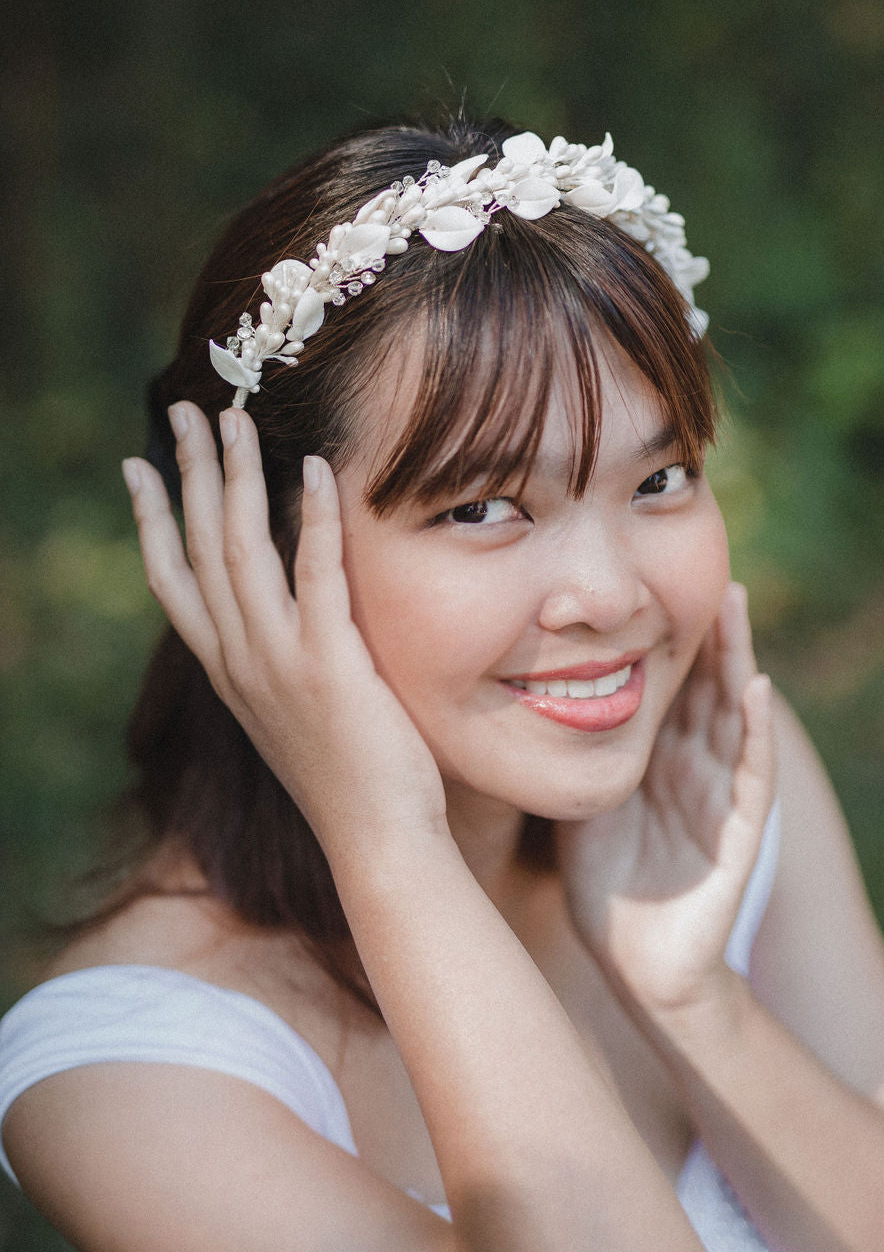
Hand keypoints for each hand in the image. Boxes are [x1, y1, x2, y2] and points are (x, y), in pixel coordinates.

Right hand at [122, 402, 448, 857]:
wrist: (376, 840)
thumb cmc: (349, 778)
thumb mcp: (294, 713)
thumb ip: (281, 660)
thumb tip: (291, 616)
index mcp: (227, 672)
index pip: (171, 582)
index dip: (152, 520)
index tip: (139, 466)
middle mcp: (238, 662)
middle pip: (200, 548)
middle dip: (190, 474)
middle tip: (186, 411)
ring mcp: (277, 662)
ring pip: (241, 550)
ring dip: (236, 477)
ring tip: (237, 419)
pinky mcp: (328, 663)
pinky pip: (315, 573)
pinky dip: (312, 517)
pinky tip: (314, 469)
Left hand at [557, 583, 774, 1012]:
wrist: (635, 963)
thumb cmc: (603, 881)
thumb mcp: (579, 797)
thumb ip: (568, 748)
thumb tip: (514, 690)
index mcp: (657, 755)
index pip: (668, 680)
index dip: (666, 630)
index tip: (652, 576)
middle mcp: (693, 766)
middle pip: (705, 683)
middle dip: (708, 627)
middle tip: (704, 564)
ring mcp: (720, 796)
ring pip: (733, 712)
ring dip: (736, 657)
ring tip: (731, 600)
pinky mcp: (738, 834)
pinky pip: (753, 775)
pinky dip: (758, 731)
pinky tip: (759, 689)